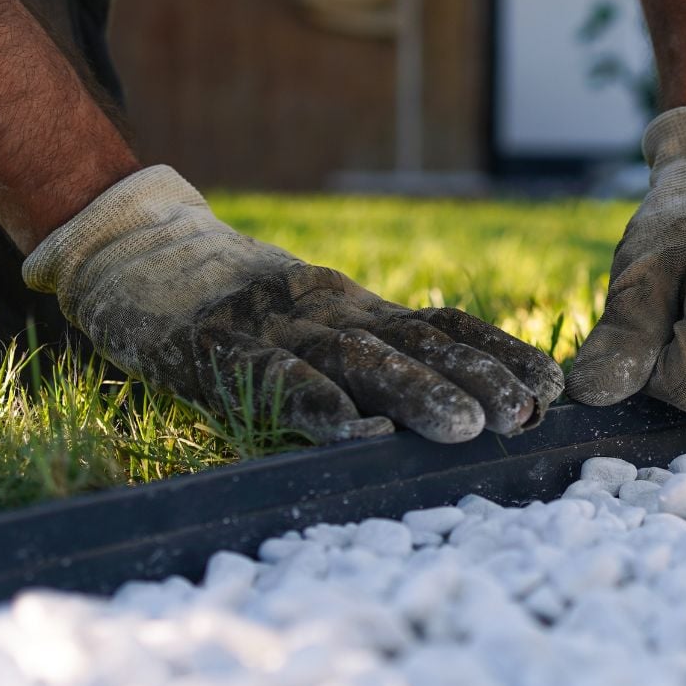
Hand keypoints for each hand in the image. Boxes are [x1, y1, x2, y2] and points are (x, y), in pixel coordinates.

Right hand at [22, 167, 563, 442]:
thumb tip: (442, 413)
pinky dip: (315, 403)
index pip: (441, 326)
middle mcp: (326, 311)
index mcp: (353, 308)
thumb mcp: (311, 323)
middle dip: (478, 378)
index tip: (553, 387)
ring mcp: (272, 327)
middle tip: (528, 414)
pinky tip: (354, 431)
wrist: (132, 254)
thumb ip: (365, 356)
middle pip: (414, 343)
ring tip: (468, 428)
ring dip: (417, 394)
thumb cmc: (232, 310)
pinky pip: (272, 378)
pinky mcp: (215, 350)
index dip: (497, 354)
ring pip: (357, 359)